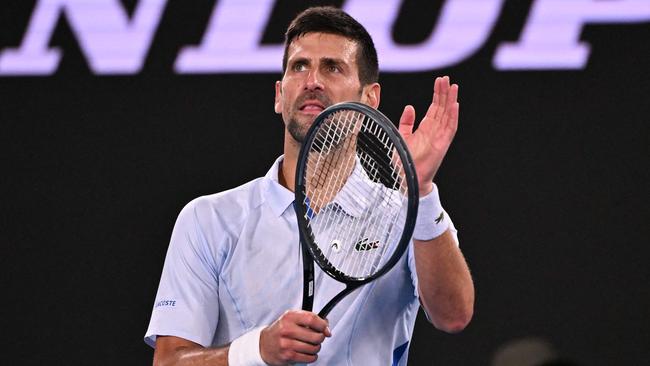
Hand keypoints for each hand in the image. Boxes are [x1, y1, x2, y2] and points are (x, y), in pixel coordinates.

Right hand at [260, 310, 330, 364]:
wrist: (264, 344)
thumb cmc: (280, 330)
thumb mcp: (291, 318)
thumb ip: (309, 319)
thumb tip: (326, 327)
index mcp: (289, 317)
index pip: (312, 319)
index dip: (323, 325)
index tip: (325, 329)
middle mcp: (287, 329)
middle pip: (315, 335)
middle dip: (320, 338)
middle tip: (317, 337)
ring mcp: (287, 344)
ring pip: (314, 348)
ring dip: (316, 348)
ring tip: (310, 345)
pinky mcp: (288, 356)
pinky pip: (309, 358)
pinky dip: (312, 356)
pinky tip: (307, 352)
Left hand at [398, 76, 458, 195]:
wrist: (407, 178)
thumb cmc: (404, 160)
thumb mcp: (402, 136)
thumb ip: (406, 122)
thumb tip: (410, 107)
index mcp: (425, 128)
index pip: (435, 108)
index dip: (437, 94)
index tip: (439, 81)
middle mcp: (434, 131)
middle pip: (442, 108)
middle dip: (444, 93)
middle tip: (446, 78)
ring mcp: (440, 137)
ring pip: (448, 115)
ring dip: (451, 101)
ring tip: (453, 86)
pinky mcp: (442, 144)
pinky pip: (450, 128)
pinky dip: (453, 116)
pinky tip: (455, 105)